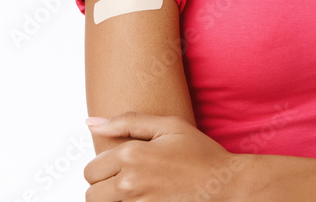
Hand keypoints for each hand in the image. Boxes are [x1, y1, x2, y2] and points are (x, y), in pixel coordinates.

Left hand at [83, 112, 247, 200]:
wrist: (225, 184)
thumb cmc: (200, 153)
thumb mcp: (170, 126)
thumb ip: (128, 121)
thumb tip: (90, 123)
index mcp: (132, 155)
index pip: (91, 170)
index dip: (103, 168)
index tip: (120, 167)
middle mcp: (130, 182)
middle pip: (91, 194)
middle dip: (104, 188)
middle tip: (126, 181)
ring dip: (115, 201)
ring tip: (137, 191)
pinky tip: (147, 198)